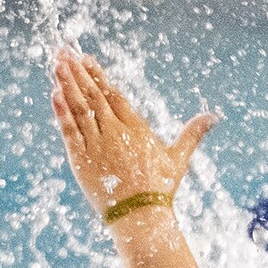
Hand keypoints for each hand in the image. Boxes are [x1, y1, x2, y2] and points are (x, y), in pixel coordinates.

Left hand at [50, 49, 215, 219]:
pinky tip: (53, 93)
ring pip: (78, 108)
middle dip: (77, 72)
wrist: (140, 215)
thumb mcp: (178, 158)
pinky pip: (68, 130)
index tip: (86, 58)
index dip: (97, 75)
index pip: (113, 94)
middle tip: (64, 51)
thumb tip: (214, 117)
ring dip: (66, 84)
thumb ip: (192, 134)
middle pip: (93, 95)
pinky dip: (60, 111)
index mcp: (135, 127)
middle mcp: (114, 131)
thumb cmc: (161, 189)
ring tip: (57, 64)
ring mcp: (95, 144)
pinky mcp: (80, 159)